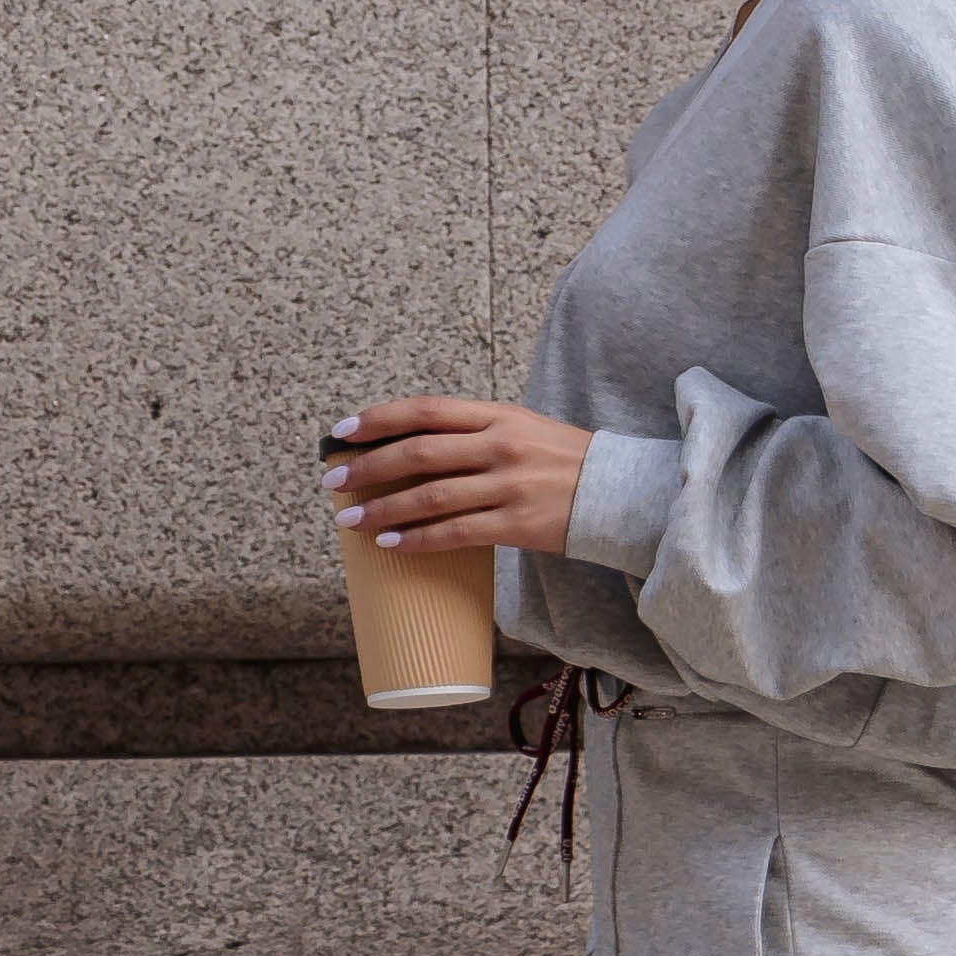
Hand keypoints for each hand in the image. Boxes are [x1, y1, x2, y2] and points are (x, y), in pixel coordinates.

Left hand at [326, 399, 592, 561]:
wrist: (621, 492)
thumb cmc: (564, 461)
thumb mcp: (522, 428)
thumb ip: (474, 432)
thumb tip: (411, 446)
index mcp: (499, 415)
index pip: (427, 410)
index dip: (380, 419)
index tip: (343, 433)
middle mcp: (501, 445)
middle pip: (419, 452)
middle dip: (369, 467)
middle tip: (334, 482)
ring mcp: (509, 485)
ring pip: (430, 496)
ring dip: (383, 509)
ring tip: (351, 520)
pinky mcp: (518, 525)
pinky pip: (456, 533)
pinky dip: (418, 539)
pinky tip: (391, 544)